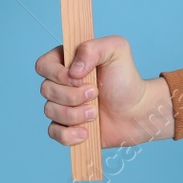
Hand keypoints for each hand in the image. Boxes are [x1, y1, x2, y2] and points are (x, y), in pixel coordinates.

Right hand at [34, 36, 174, 147]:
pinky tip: (86, 132)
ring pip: (50, 111)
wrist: (139, 111)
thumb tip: (73, 71)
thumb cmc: (126, 79)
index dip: (57, 74)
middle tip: (95, 93)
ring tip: (95, 113)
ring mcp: (62, 106)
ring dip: (74, 114)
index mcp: (66, 62)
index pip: (43, 65)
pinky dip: (69, 135)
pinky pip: (53, 133)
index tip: (79, 77)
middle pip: (46, 90)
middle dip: (72, 95)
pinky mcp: (68, 128)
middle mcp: (60, 84)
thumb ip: (92, 48)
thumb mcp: (116, 50)